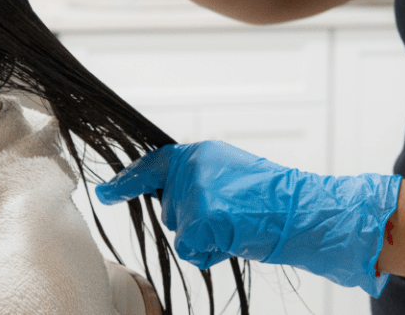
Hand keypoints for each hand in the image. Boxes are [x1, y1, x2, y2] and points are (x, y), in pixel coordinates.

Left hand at [95, 140, 400, 296]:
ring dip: (204, 237)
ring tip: (237, 224)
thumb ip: (199, 179)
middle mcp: (193, 167)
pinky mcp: (201, 218)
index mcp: (200, 153)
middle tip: (230, 215)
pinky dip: (210, 252)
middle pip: (169, 208)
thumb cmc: (272, 197)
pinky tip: (234, 238)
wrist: (299, 210)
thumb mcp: (232, 174)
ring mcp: (195, 193)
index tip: (104, 193)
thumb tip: (171, 195)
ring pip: (179, 229)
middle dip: (191, 220)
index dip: (128, 181)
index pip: (154, 164)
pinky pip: (191, 248)